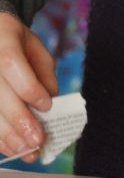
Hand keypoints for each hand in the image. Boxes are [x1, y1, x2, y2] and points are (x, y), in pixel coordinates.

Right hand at [0, 12, 57, 162]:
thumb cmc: (15, 43)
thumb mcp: (35, 47)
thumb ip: (43, 72)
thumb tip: (51, 100)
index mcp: (1, 41)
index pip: (11, 64)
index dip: (29, 88)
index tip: (47, 106)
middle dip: (19, 120)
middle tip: (38, 140)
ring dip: (7, 136)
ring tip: (27, 150)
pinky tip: (12, 149)